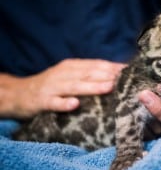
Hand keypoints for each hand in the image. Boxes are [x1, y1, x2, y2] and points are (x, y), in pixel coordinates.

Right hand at [0, 59, 124, 117]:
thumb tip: (115, 74)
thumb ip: (89, 74)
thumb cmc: (53, 85)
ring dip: (92, 87)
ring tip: (108, 87)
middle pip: (88, 73)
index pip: (96, 65)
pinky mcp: (42, 101)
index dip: (113, 67)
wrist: (20, 93)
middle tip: (126, 79)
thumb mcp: (70, 75)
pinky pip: (54, 102)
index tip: (130, 70)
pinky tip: (74, 104)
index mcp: (72, 66)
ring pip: (74, 86)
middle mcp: (64, 74)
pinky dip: (64, 103)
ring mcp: (53, 87)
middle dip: (108, 75)